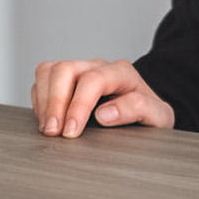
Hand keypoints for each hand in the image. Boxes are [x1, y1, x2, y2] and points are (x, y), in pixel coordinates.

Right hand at [31, 58, 174, 137]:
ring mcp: (79, 70)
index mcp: (122, 72)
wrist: (145, 112)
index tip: (71, 132)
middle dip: (55, 102)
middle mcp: (98, 66)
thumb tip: (104, 114)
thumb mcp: (158, 116)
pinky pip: (42, 80)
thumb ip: (138, 109)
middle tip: (54, 132)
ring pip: (49, 70)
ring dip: (44, 101)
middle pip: (66, 69)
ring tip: (49, 128)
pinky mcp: (65, 80)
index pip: (94, 79)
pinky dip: (39, 101)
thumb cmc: (150, 115)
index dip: (78, 105)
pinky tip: (48, 121)